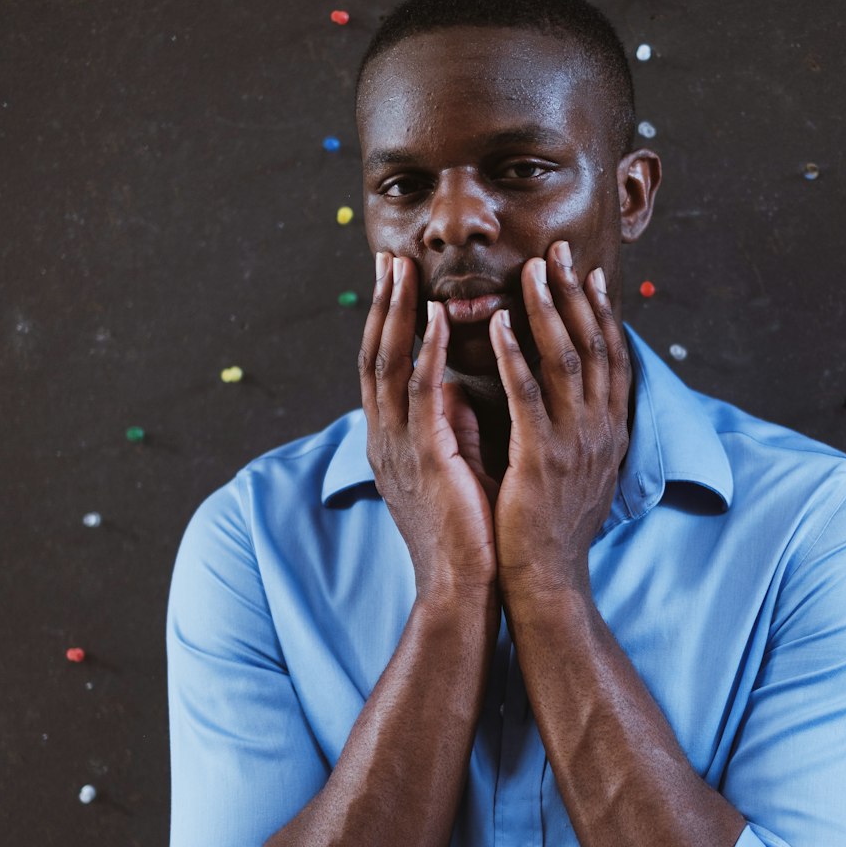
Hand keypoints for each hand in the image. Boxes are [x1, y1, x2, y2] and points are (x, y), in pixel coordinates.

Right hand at [359, 253, 499, 605]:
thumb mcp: (458, 465)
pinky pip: (422, 396)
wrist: (464, 587)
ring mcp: (400, 448)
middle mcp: (386, 439)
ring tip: (403, 272)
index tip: (395, 281)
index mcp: (394, 441)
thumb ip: (453, 424)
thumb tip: (459, 387)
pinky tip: (437, 319)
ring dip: (397, 316)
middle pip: (375, 356)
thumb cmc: (470, 531)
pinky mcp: (426, 459)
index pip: (384, 369)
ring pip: (389, 367)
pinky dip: (428, 353)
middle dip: (382, 305)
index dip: (388, 323)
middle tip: (387, 258)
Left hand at [487, 240, 631, 602]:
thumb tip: (552, 391)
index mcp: (609, 431)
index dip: (599, 311)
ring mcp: (576, 443)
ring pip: (566, 359)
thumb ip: (565, 426)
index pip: (612, 356)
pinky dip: (515, 354)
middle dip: (576, 293)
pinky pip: (529, 395)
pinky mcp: (543, 458)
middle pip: (596, 344)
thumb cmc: (548, 527)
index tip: (585, 272)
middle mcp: (602, 429)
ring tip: (531, 270)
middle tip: (559, 250)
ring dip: (547, 309)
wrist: (547, 581)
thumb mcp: (571, 468)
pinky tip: (500, 323)